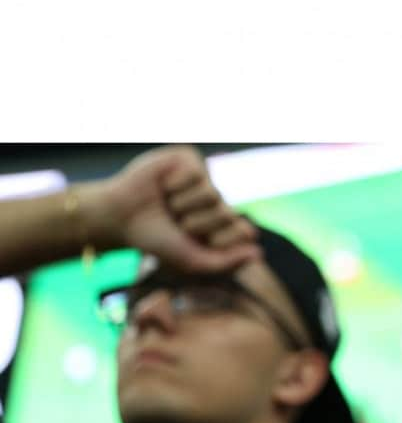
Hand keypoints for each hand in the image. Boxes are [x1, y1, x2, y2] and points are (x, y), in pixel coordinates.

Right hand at [88, 145, 260, 271]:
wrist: (120, 216)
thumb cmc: (158, 240)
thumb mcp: (194, 261)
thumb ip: (227, 262)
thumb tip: (259, 253)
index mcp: (223, 226)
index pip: (244, 232)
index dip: (218, 241)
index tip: (194, 242)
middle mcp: (218, 202)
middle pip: (227, 214)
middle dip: (197, 224)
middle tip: (176, 223)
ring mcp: (205, 179)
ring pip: (211, 194)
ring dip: (183, 206)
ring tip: (168, 205)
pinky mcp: (189, 160)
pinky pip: (195, 174)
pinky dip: (175, 185)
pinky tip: (163, 186)